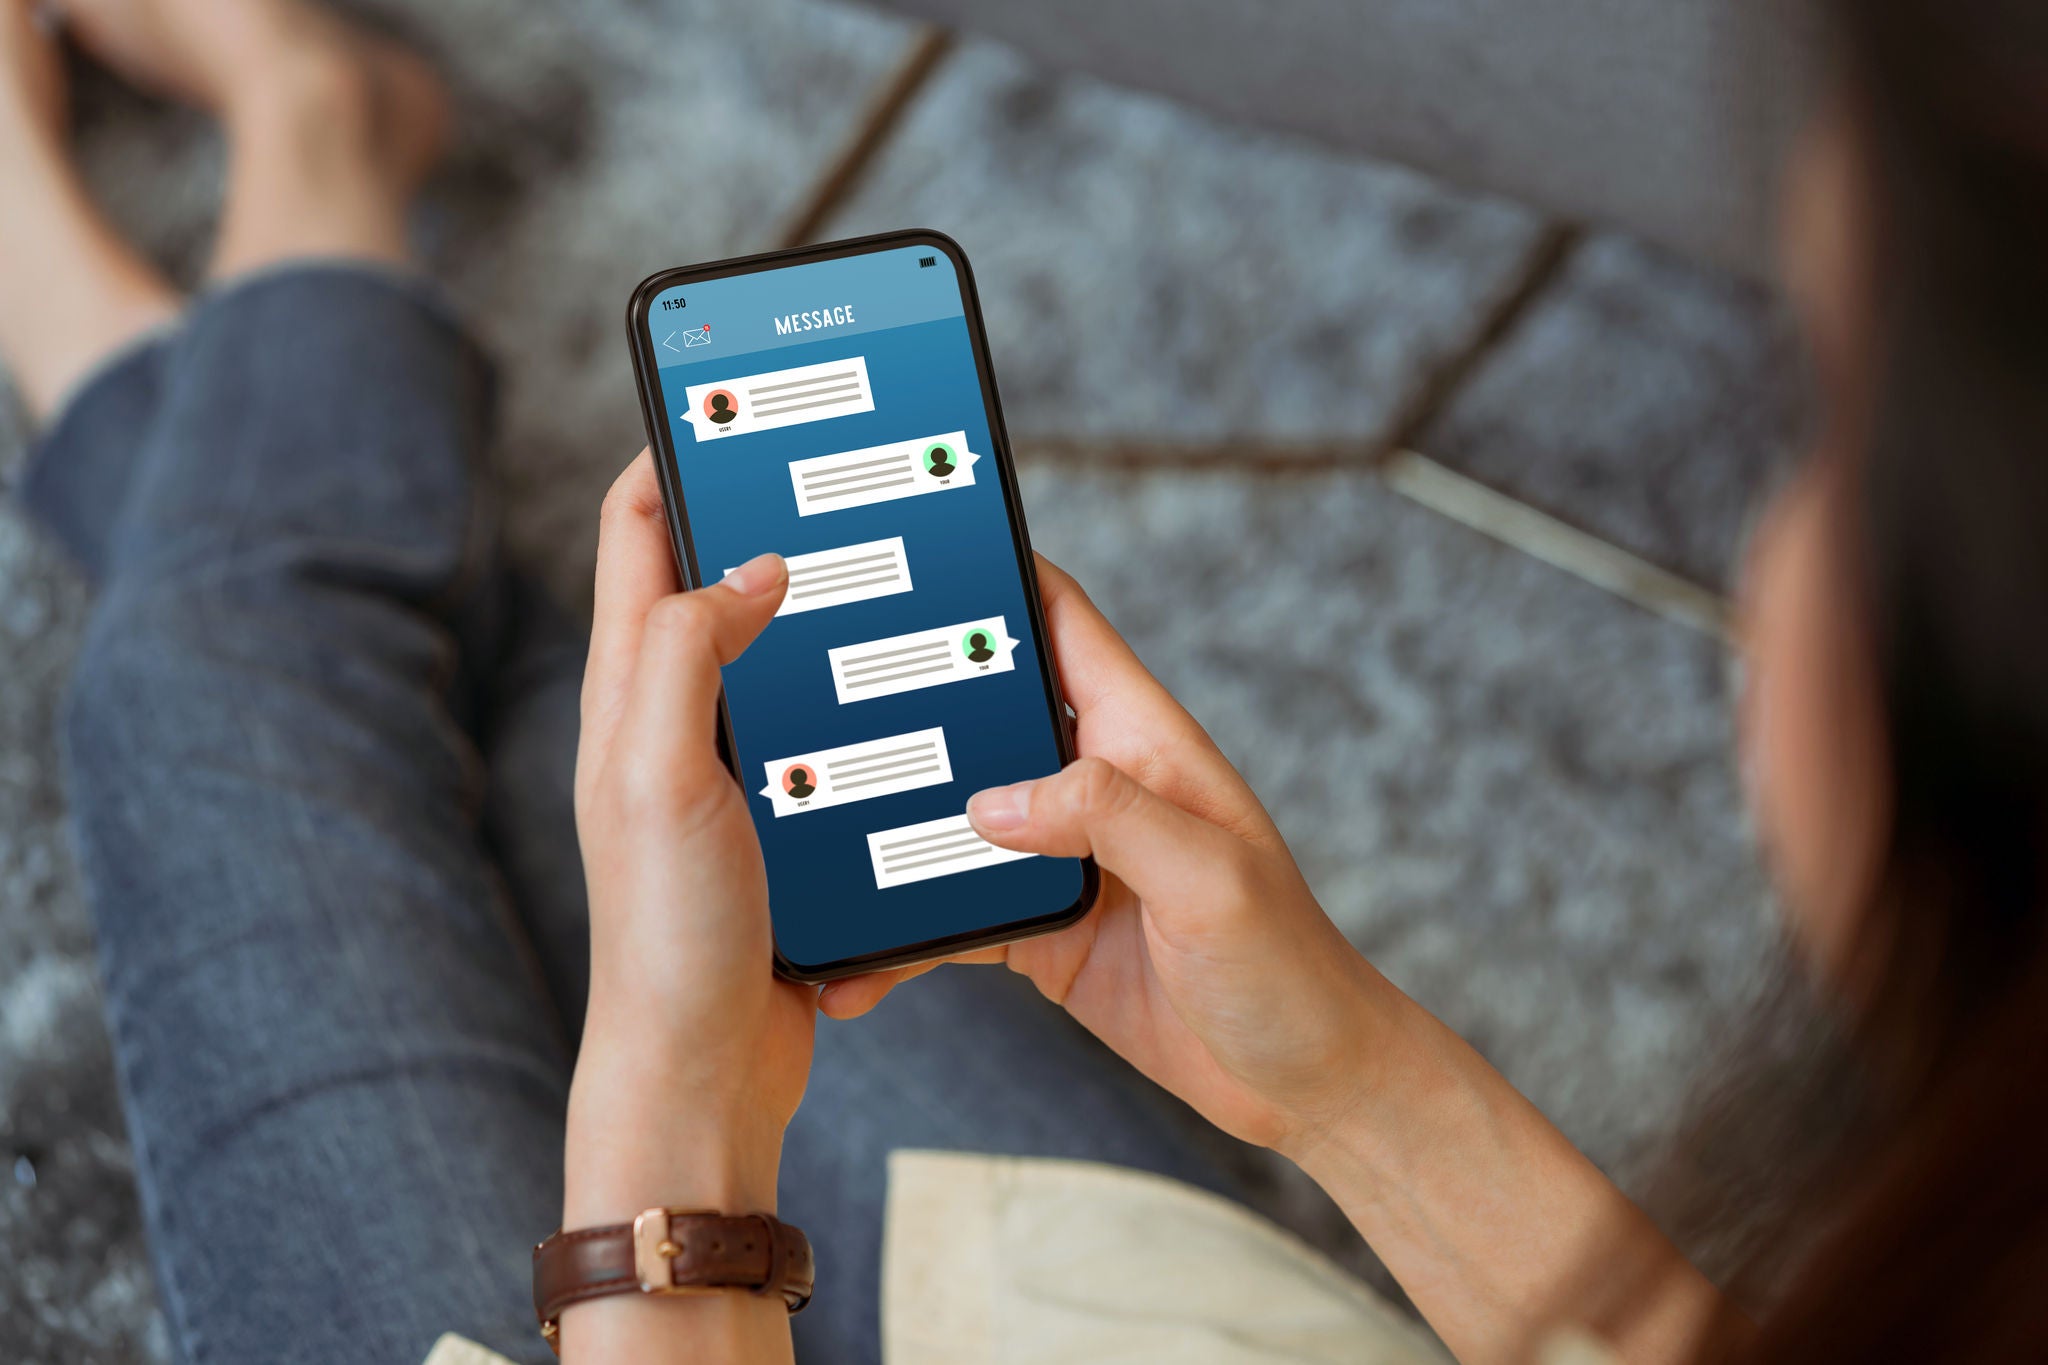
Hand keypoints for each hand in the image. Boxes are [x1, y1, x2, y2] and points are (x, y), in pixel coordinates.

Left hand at [566, 451, 811, 1222]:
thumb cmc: (670, 932)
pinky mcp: (770, 819)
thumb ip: (691, 655)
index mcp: (628, 693)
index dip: (676, 451)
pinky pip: (807, 721)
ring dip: (804, 593)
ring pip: (762, 647)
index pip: (638, 533)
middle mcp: (665, 720)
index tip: (731, 394)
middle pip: (701, 576)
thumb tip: (752, 565)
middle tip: (821, 457)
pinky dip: (843, 681)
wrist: (701, 1069)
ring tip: (869, 553)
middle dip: (750, 506)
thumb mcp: (663, 773)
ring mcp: (717, 769)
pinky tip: (894, 688)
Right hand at [820, 557, 1393, 1157]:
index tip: (917, 551)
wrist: (1304, 1083)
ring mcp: (1063, 860)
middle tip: (812, 697)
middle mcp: (1096, 787)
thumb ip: (1109, 818)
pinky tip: (859, 966)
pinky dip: (902, 936)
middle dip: (905, 702)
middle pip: (983, 715)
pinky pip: (952, 915)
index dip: (997, 575)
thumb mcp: (1210, 880)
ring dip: (888, 830)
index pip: (1062, 623)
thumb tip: (993, 800)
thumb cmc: (1290, 970)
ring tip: (809, 838)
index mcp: (1143, 743)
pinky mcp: (1042, 931)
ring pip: (952, 818)